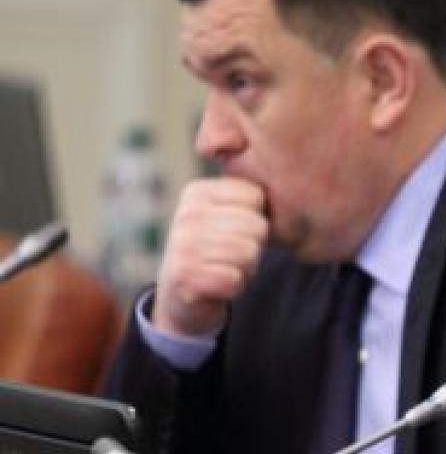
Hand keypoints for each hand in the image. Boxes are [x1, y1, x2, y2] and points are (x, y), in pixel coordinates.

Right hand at [152, 177, 268, 337]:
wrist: (181, 296)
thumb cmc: (215, 251)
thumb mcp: (224, 215)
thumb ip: (243, 194)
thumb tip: (255, 156)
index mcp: (197, 192)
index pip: (256, 197)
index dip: (257, 220)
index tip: (235, 231)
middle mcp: (186, 214)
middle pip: (257, 226)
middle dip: (254, 247)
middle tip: (231, 255)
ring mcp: (182, 245)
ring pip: (249, 254)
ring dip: (245, 268)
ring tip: (224, 268)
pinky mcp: (184, 276)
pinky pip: (235, 280)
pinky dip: (234, 287)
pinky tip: (217, 285)